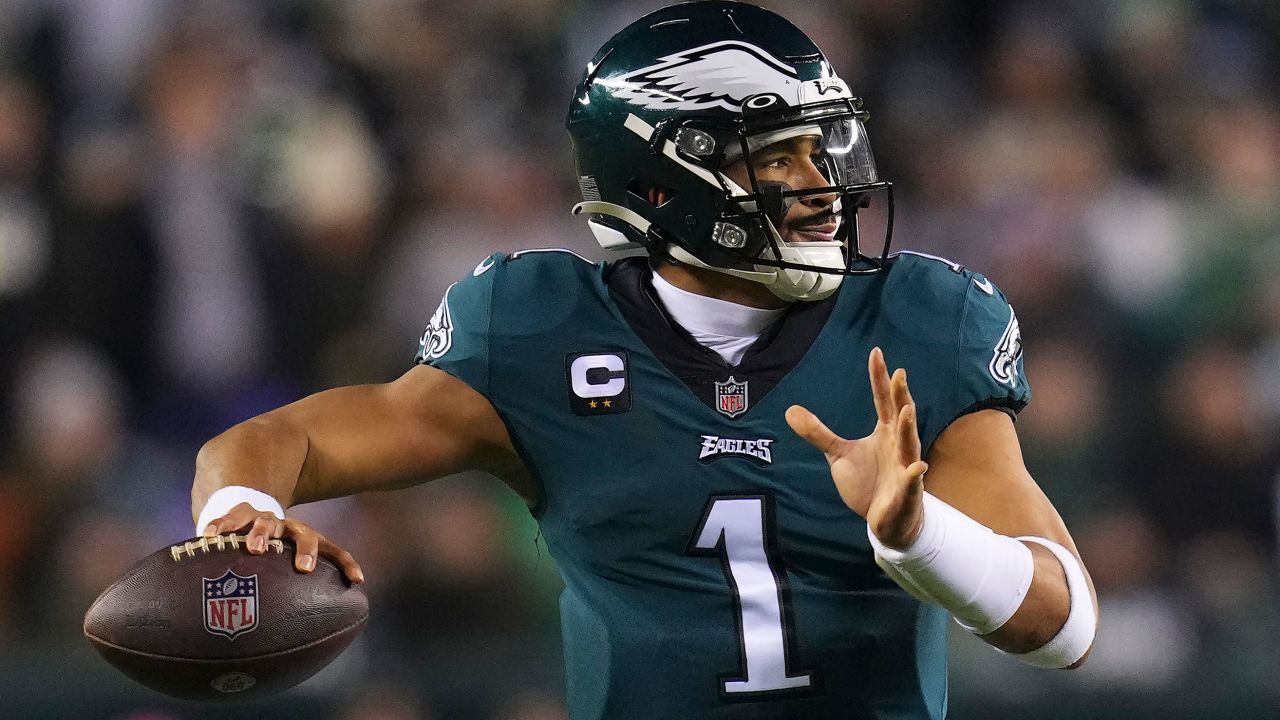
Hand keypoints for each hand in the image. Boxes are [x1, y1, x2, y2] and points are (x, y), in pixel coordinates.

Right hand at [202, 503, 364, 582]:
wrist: (250, 511)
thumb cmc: (272, 552)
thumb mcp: (285, 566)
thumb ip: (292, 594)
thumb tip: (297, 641)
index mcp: (306, 540)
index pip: (333, 550)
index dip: (347, 564)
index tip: (357, 581)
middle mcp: (289, 528)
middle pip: (304, 535)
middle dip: (306, 550)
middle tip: (304, 568)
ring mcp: (264, 518)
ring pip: (266, 522)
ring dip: (263, 534)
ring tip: (254, 548)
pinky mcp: (239, 514)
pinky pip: (229, 519)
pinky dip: (220, 526)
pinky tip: (208, 537)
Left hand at [785, 347, 928, 548]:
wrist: (886, 520)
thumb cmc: (868, 482)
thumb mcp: (838, 455)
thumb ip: (818, 433)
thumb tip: (789, 410)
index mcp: (886, 432)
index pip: (882, 399)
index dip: (879, 377)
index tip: (876, 352)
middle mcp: (899, 444)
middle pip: (901, 416)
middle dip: (901, 396)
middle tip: (899, 374)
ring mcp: (906, 467)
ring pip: (910, 445)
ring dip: (909, 429)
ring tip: (906, 410)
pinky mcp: (907, 492)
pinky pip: (911, 483)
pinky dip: (914, 476)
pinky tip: (916, 468)